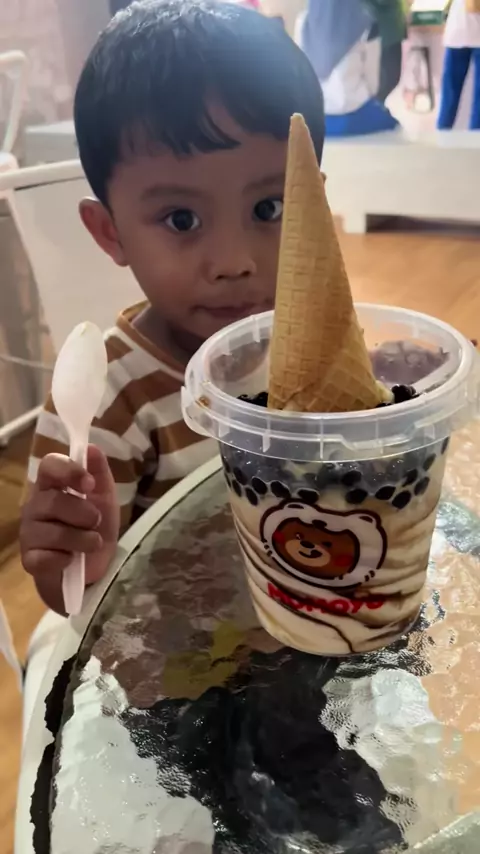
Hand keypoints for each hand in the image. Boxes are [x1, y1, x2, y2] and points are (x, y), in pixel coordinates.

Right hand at [20, 445, 119, 612]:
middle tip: (96, 522)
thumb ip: (100, 473)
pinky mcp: (30, 561)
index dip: (69, 471)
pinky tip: (71, 559)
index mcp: (52, 486)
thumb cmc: (95, 528)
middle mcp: (35, 506)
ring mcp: (29, 534)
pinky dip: (65, 559)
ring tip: (92, 543)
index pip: (49, 466)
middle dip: (83, 513)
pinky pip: (45, 557)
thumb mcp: (105, 499)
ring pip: (53, 531)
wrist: (93, 569)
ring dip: (82, 539)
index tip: (89, 484)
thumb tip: (93, 448)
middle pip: (53, 501)